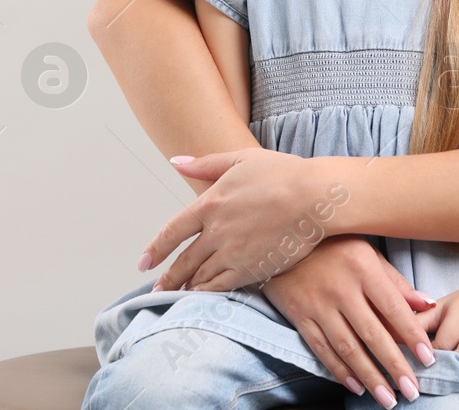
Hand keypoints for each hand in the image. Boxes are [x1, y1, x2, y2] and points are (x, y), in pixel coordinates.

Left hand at [139, 149, 344, 292]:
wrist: (314, 197)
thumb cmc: (282, 173)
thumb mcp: (240, 159)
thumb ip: (205, 164)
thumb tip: (175, 161)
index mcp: (210, 203)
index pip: (173, 231)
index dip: (156, 248)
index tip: (144, 262)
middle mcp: (216, 231)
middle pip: (184, 261)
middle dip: (168, 277)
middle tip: (156, 290)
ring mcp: (233, 252)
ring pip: (200, 276)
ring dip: (186, 288)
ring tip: (176, 297)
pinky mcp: (252, 269)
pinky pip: (222, 286)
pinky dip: (208, 293)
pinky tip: (202, 298)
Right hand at [259, 235, 439, 408]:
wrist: (282, 239)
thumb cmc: (333, 245)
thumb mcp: (367, 253)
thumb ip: (395, 282)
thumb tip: (427, 305)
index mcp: (362, 267)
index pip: (393, 307)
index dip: (412, 335)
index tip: (428, 359)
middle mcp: (341, 288)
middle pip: (372, 334)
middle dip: (394, 366)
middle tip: (412, 391)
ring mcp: (317, 303)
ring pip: (347, 348)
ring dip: (370, 376)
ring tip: (387, 399)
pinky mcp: (299, 315)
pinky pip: (322, 349)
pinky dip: (339, 371)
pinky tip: (356, 386)